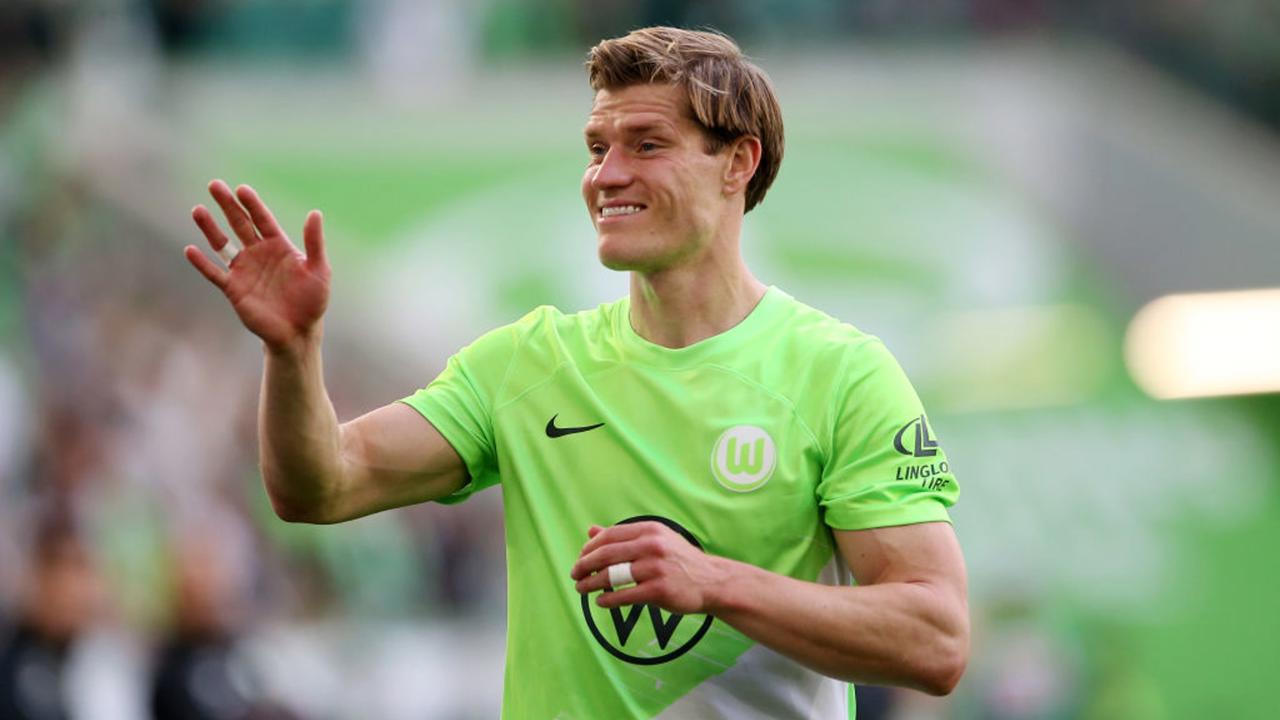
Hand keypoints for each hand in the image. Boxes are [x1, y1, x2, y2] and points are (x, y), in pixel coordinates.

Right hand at [185, 180, 330, 353]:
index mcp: (279, 246)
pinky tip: (190, 249)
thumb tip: (315, 212)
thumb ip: (315, 242)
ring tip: (198, 210)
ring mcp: (244, 270)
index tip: (242, 189)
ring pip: (223, 244)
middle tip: (215, 185)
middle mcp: (259, 254)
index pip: (262, 219)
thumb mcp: (319, 270)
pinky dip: (202, 263)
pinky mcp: (234, 289)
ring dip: (210, 228)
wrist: (298, 332)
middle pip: (240, 224)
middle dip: (228, 205)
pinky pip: (214, 273)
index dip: (252, 204)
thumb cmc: (312, 301)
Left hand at [570, 521, 728, 614]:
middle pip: (606, 554)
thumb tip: (591, 530)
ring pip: (612, 575)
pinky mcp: (659, 590)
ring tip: (581, 588)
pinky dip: (608, 599)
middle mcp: (652, 546)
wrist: (712, 581)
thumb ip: (623, 536)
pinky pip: (625, 595)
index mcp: (649, 530)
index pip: (610, 536)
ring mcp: (656, 568)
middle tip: (575, 574)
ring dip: (591, 583)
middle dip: (585, 565)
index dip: (590, 548)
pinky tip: (600, 601)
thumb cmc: (679, 560)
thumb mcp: (655, 540)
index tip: (581, 557)